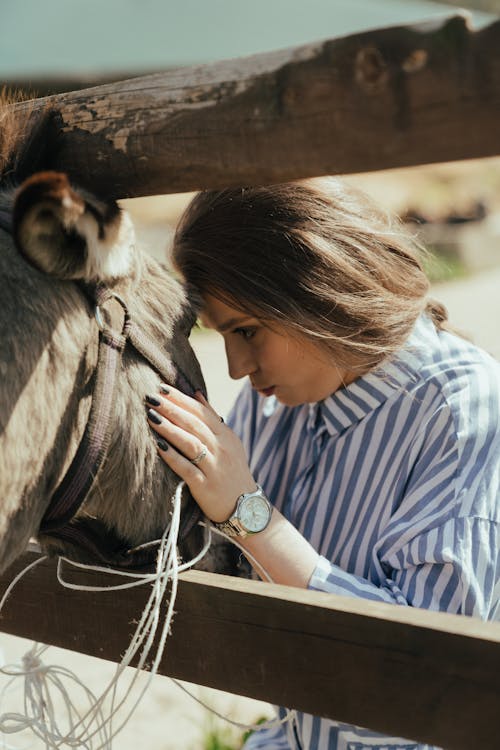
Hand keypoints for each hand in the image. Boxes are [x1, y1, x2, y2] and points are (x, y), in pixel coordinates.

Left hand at [146, 386, 255, 522]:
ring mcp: (214, 467)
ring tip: (151, 416)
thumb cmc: (232, 472)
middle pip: (194, 424)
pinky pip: (187, 469)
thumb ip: (212, 417)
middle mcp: (221, 448)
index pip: (201, 411)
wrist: (247, 508)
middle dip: (172, 408)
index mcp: (225, 435)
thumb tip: (196, 393)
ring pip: (190, 443)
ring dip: (170, 429)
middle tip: (151, 397)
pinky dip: (173, 457)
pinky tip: (158, 446)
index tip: (162, 387)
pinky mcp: (206, 486)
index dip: (181, 399)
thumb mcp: (228, 441)